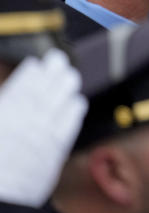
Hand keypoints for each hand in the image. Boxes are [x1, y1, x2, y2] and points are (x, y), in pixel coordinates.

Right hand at [0, 50, 87, 206]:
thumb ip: (6, 106)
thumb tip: (10, 96)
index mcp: (7, 112)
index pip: (25, 83)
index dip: (34, 70)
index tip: (38, 62)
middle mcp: (28, 120)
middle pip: (49, 87)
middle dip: (55, 72)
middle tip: (59, 61)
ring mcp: (44, 134)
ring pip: (64, 101)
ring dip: (67, 88)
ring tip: (70, 77)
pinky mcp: (56, 151)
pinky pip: (72, 124)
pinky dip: (75, 110)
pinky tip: (77, 102)